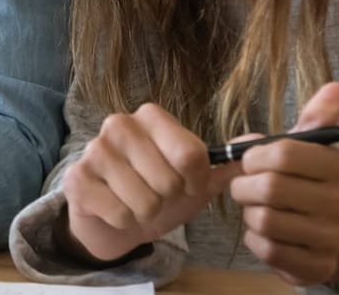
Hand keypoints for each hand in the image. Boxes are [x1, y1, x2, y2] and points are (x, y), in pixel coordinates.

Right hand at [60, 104, 240, 263]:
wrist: (112, 215)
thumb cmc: (157, 191)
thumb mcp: (195, 180)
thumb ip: (226, 163)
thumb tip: (260, 143)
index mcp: (150, 116)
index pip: (191, 154)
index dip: (195, 181)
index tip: (187, 184)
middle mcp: (119, 124)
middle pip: (168, 181)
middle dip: (167, 199)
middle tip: (156, 194)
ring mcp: (94, 149)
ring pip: (144, 201)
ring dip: (146, 213)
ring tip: (137, 203)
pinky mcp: (77, 178)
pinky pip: (119, 213)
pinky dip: (124, 222)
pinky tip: (116, 209)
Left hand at [231, 82, 338, 287]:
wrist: (324, 235)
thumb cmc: (305, 181)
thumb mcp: (308, 147)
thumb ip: (316, 117)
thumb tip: (337, 86)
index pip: (283, 153)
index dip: (253, 156)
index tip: (249, 160)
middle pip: (269, 188)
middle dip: (244, 185)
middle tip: (244, 185)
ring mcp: (331, 238)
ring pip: (264, 219)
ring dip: (249, 212)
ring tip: (256, 207)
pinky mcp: (315, 267)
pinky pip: (265, 248)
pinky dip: (253, 238)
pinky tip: (264, 231)